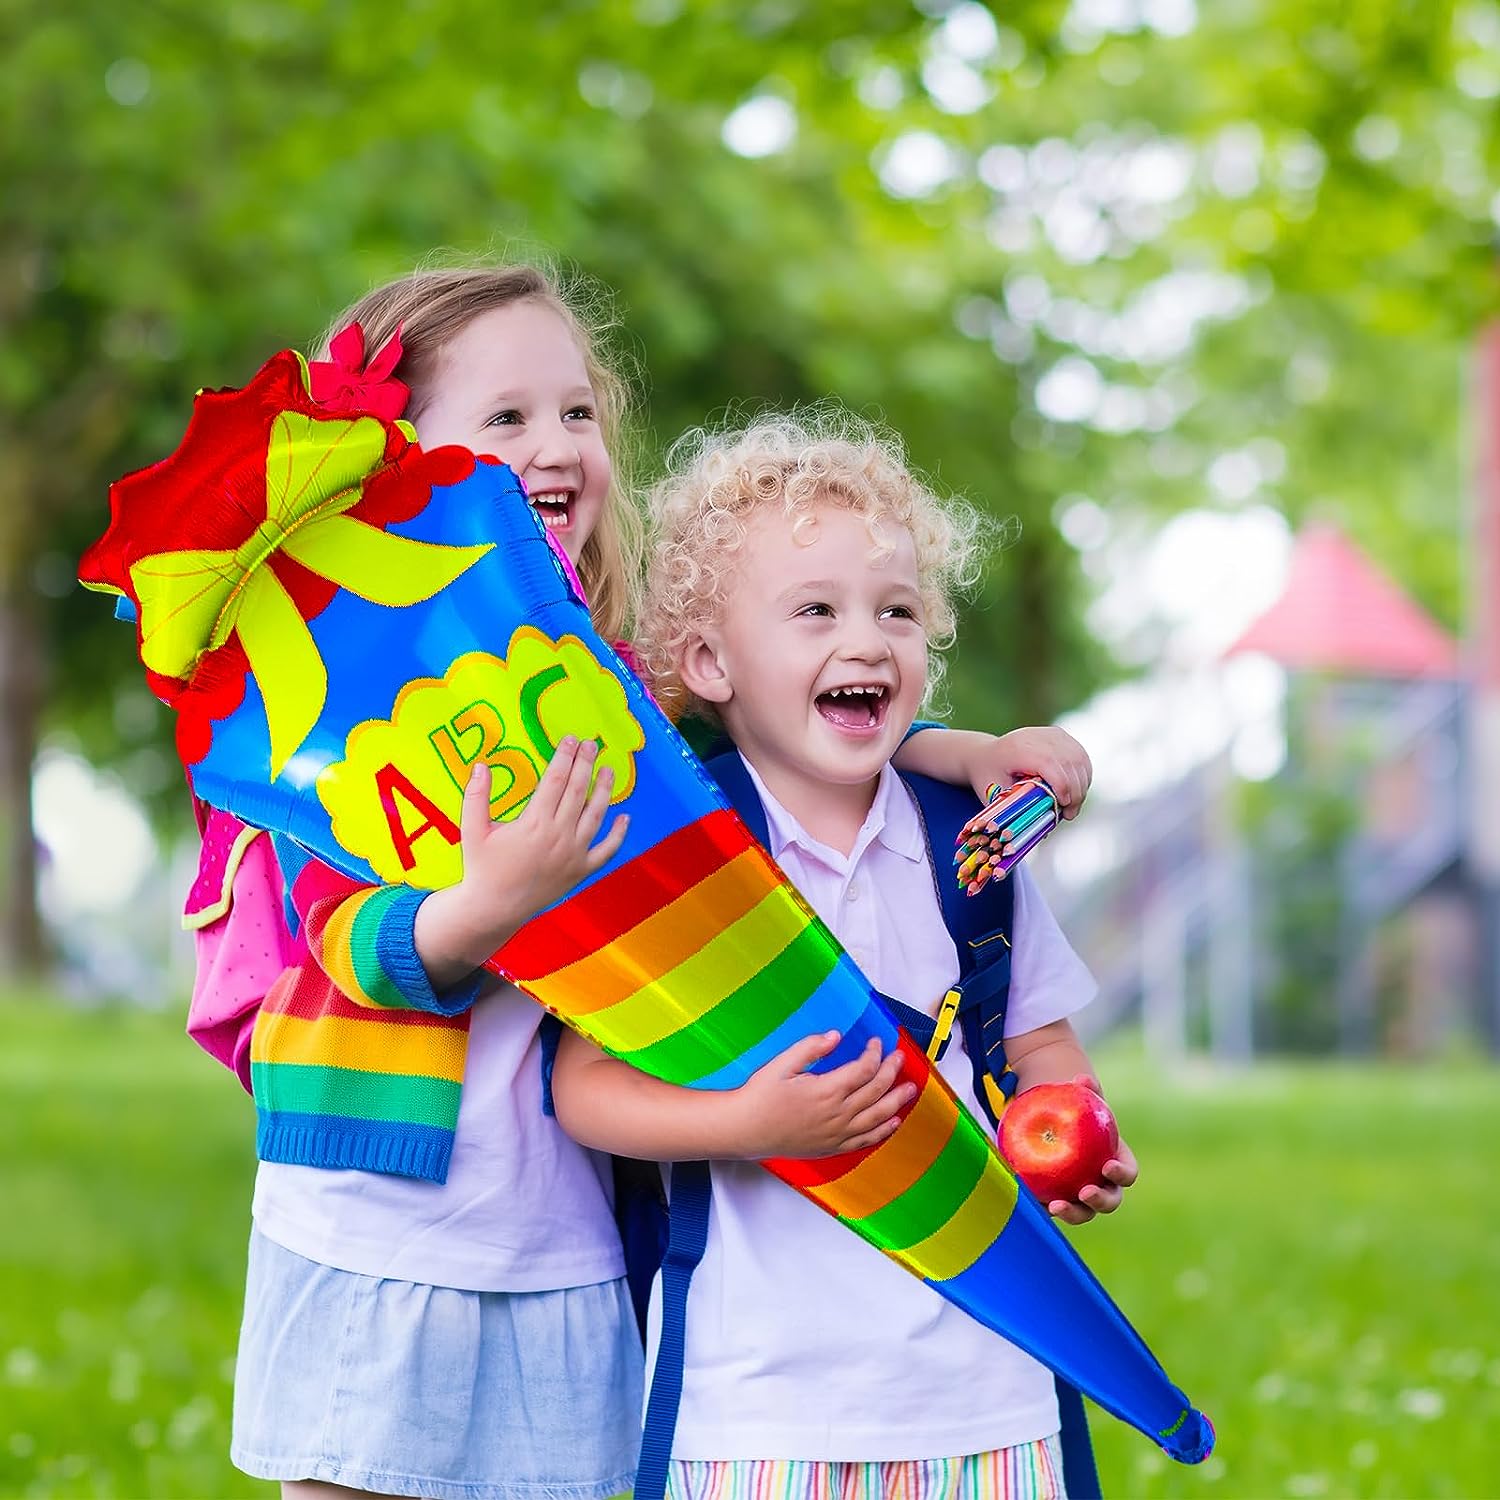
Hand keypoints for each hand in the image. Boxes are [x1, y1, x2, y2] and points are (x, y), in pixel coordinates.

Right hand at [419, 737, 628, 976]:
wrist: (494, 908)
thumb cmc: (481, 867)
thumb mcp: (472, 830)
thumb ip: (476, 796)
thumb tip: (481, 764)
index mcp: (534, 823)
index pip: (556, 780)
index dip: (565, 757)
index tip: (571, 739)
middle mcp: (558, 837)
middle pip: (578, 792)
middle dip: (586, 764)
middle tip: (593, 744)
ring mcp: (573, 855)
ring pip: (596, 816)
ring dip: (604, 791)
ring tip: (608, 770)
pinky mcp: (580, 872)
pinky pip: (606, 851)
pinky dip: (619, 835)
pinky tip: (626, 817)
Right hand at [729, 1033, 916, 1158]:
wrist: (746, 1129)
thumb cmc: (760, 1096)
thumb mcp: (781, 1064)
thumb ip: (810, 1048)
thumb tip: (835, 1036)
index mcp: (827, 1090)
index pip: (864, 1069)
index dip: (875, 1054)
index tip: (876, 1043)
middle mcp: (838, 1114)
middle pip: (876, 1090)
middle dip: (891, 1071)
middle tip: (899, 1058)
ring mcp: (837, 1133)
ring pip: (878, 1116)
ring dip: (897, 1101)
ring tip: (911, 1088)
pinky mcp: (833, 1146)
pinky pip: (866, 1140)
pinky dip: (884, 1130)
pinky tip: (894, 1122)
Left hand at [978, 727, 1091, 820]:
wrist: (985, 753)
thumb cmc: (988, 777)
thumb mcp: (994, 795)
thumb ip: (1018, 810)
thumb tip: (1044, 831)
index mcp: (1017, 748)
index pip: (1049, 764)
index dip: (1062, 787)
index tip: (1063, 808)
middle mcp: (1036, 736)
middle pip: (1068, 763)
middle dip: (1075, 793)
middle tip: (1069, 815)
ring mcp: (1050, 734)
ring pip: (1079, 760)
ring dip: (1081, 786)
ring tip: (1072, 806)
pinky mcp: (1059, 735)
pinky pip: (1080, 756)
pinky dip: (1082, 775)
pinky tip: (1075, 792)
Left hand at [1047, 1072, 1136, 1223]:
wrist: (1057, 1127)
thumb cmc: (1078, 1114)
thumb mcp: (1083, 1100)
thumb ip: (1086, 1090)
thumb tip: (1083, 1078)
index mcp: (1117, 1163)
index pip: (1128, 1174)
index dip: (1122, 1174)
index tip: (1107, 1167)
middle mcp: (1104, 1186)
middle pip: (1110, 1201)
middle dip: (1100, 1201)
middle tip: (1085, 1192)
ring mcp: (1083, 1198)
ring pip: (1084, 1213)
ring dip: (1073, 1213)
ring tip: (1056, 1206)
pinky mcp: (1061, 1201)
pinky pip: (1055, 1208)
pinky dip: (1045, 1207)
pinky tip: (1032, 1201)